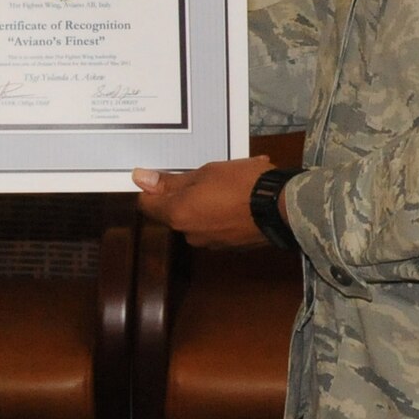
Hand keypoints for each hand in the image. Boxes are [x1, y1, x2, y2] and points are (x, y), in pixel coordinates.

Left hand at [133, 155, 275, 248]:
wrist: (281, 208)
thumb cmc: (239, 183)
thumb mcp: (205, 173)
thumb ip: (171, 181)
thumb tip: (138, 178)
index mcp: (178, 215)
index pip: (147, 205)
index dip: (152, 188)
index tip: (168, 175)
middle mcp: (189, 234)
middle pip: (174, 211)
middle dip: (186, 193)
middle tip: (208, 173)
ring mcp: (210, 243)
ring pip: (198, 218)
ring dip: (207, 202)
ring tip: (233, 182)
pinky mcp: (229, 246)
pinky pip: (217, 225)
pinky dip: (223, 212)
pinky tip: (243, 197)